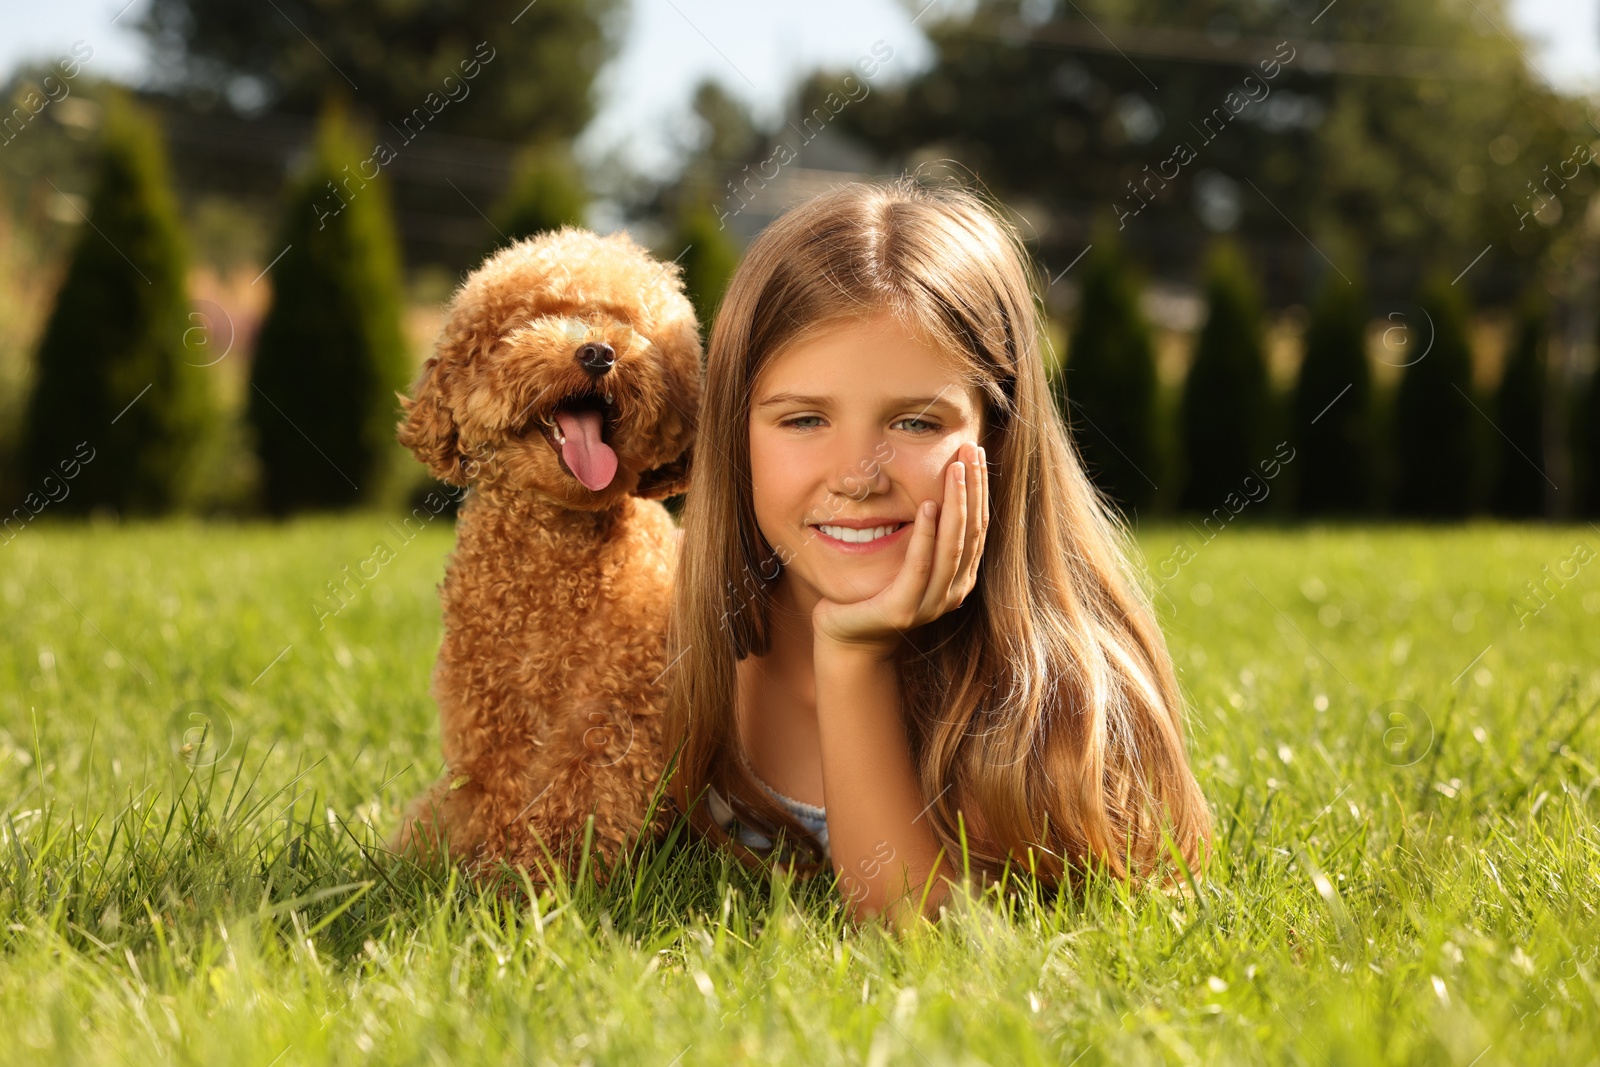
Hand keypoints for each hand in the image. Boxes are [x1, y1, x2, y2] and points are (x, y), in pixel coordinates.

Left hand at [812, 441, 988, 656]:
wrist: (848, 638)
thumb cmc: (875, 592)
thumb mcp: (908, 559)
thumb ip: (927, 535)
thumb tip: (935, 488)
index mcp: (959, 577)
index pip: (978, 526)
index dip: (979, 489)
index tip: (976, 454)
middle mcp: (953, 591)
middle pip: (972, 532)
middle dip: (973, 488)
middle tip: (970, 451)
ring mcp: (931, 602)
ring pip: (952, 546)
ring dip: (956, 504)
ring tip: (954, 470)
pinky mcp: (905, 608)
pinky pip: (920, 565)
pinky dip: (926, 534)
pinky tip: (927, 506)